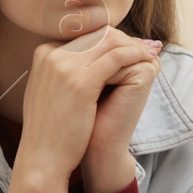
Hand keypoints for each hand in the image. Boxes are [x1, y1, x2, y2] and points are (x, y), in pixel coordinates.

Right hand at [15, 26, 153, 182]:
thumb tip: (87, 62)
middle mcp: (51, 54)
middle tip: (147, 47)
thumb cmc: (50, 131)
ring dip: (134, 46)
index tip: (130, 47)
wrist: (42, 158)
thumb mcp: (50, 92)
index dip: (110, 39)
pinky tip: (147, 61)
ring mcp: (64, 66)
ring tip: (150, 53)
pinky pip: (117, 57)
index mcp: (44, 54)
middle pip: (97, 34)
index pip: (85, 35)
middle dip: (125, 39)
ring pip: (109, 41)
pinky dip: (135, 55)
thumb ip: (63, 72)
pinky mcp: (81, 81)